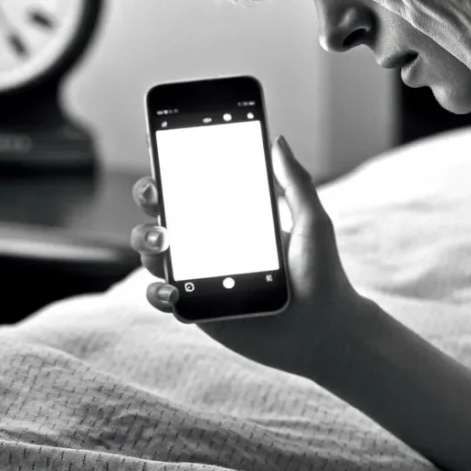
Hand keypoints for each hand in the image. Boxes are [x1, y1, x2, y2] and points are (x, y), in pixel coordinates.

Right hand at [129, 135, 360, 379]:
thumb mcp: (311, 221)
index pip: (192, 187)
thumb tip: (277, 140)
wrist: (324, 330)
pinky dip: (156, 292)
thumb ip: (295, 182)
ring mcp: (199, 276)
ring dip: (146, 241)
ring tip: (164, 242)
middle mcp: (209, 244)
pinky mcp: (196, 308)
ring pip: (153, 253)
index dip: (171, 170)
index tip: (160, 152)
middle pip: (162, 213)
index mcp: (232, 218)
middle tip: (155, 196)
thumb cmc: (323, 275)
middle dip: (148, 198)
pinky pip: (161, 298)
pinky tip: (172, 289)